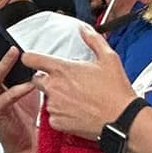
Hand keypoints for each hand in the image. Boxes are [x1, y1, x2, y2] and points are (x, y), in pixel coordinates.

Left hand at [21, 27, 137, 142]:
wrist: (121, 119)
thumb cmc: (116, 90)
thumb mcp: (109, 58)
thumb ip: (93, 40)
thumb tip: (84, 29)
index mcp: (63, 69)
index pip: (31, 59)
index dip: (30, 58)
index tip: (33, 59)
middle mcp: (54, 87)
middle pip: (36, 79)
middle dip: (48, 79)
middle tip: (67, 81)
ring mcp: (54, 106)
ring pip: (47, 98)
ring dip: (57, 96)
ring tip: (78, 98)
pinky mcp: (57, 122)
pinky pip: (53, 115)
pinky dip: (62, 113)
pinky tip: (78, 110)